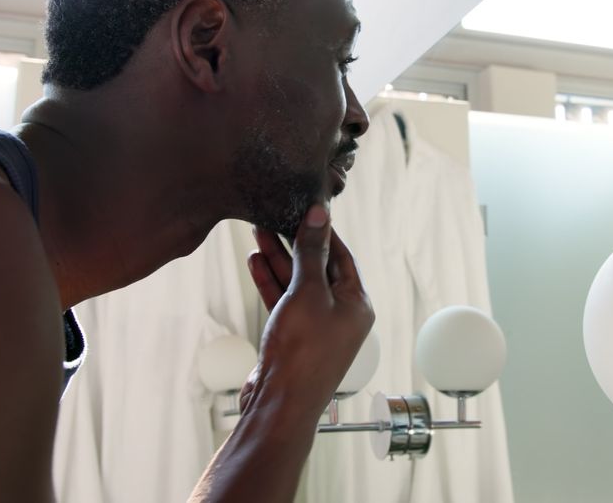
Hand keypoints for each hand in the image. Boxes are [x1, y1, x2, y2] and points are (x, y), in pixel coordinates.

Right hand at [239, 205, 373, 417]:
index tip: (305, 209)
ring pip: (297, 284)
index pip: (342, 256)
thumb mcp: (308, 292)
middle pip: (318, 268)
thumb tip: (319, 214)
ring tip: (257, 232)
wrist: (279, 403)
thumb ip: (311, 252)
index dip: (323, 232)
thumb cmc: (302, 351)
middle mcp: (341, 315)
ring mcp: (316, 327)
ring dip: (279, 259)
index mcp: (357, 304)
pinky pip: (284, 302)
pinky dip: (270, 283)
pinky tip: (255, 262)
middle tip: (274, 216)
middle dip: (294, 243)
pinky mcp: (293, 338)